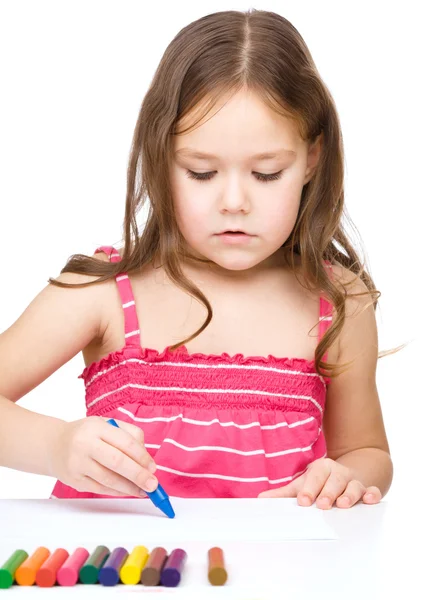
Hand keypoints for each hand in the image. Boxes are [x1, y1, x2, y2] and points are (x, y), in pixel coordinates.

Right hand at [50, 417, 157, 496]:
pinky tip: (128, 491)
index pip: (125, 443)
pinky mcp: (74, 480)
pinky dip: (117, 492)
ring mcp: (77, 464)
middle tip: (153, 484)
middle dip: (138, 475)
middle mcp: (84, 444)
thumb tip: (146, 459)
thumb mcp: (106, 425)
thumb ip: (129, 435)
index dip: (142, 457)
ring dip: (129, 488)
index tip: (153, 467)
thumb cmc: (86, 434)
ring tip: (143, 491)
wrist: (53, 445)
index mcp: (96, 427)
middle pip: (117, 462)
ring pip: (109, 479)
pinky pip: (100, 489)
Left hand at [258, 457, 381, 508]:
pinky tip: (370, 499)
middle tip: (322, 504)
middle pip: (333, 481)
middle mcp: (338, 472)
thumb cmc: (323, 480)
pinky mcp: (368, 489)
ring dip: (348, 495)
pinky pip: (372, 491)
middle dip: (328, 493)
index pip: (314, 478)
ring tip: (343, 505)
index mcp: (321, 468)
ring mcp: (354, 480)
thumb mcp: (304, 483)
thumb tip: (261, 499)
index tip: (303, 501)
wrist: (353, 471)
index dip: (308, 488)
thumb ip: (285, 493)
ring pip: (352, 486)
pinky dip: (372, 495)